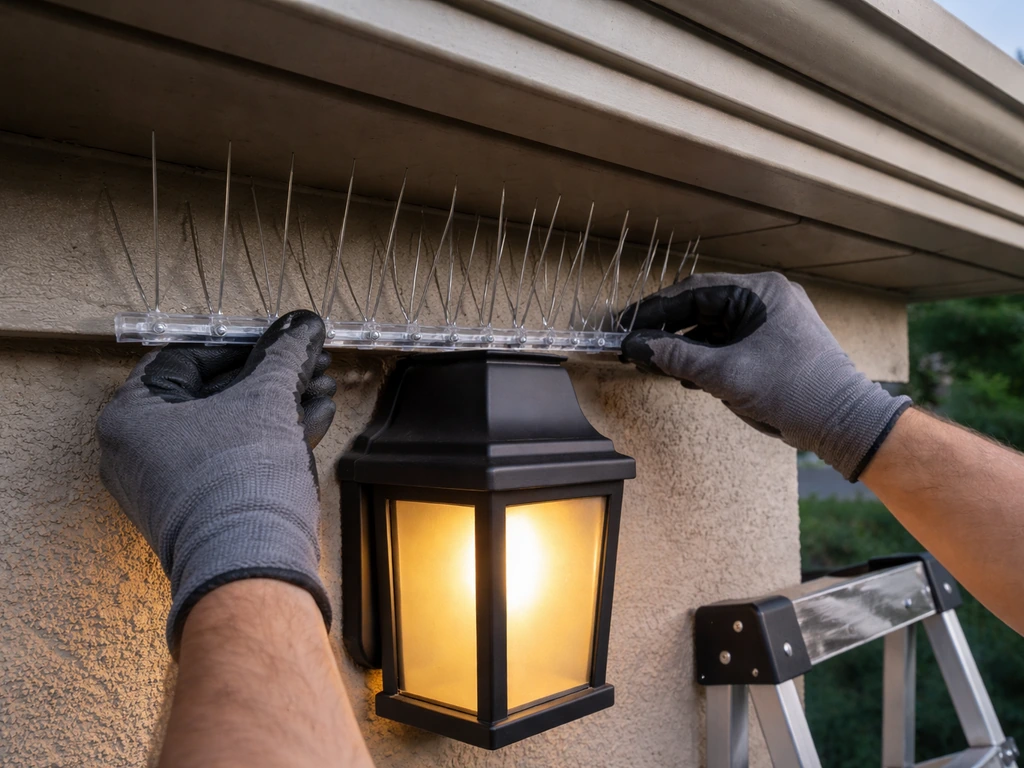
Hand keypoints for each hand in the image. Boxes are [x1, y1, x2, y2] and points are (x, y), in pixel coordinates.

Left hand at [97, 310, 336, 652]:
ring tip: (322, 389)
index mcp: (131, 416)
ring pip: (229, 427)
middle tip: (308, 362)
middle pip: (213, 393)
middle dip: (270, 376)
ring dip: (278, 405)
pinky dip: (270, 437)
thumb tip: (301, 326)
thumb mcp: (266, 401)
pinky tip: (314, 419)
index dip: (242, 341)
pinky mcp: (200, 508)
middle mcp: (139, 451)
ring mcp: (169, 484)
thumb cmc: (239, 486)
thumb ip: (284, 355)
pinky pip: (233, 457)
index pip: (186, 356)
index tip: (280, 337)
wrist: (252, 569)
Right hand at [620, 272, 909, 479]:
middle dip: (668, 327)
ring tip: (655, 362)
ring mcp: (772, 322)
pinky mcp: (774, 345)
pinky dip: (706, 356)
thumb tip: (638, 346)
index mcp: (760, 292)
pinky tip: (685, 374)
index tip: (626, 324)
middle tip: (635, 344)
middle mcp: (767, 299)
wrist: (845, 424)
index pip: (693, 291)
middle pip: (703, 306)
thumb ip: (677, 358)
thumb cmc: (795, 392)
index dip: (654, 309)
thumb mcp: (726, 374)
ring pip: (714, 326)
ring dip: (685, 345)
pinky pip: (730, 342)